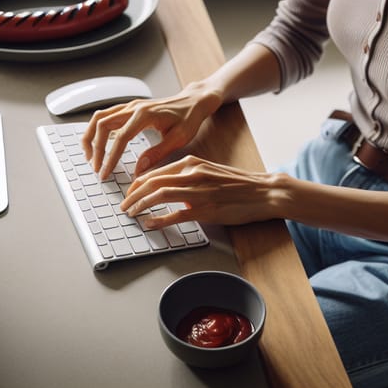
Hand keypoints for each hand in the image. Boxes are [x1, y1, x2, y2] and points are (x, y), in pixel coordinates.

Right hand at [80, 82, 221, 179]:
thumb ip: (158, 153)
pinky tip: (98, 144)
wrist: (194, 101)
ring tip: (90, 157)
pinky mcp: (130, 108)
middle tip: (96, 168)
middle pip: (102, 124)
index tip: (105, 173)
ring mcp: (130, 105)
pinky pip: (106, 116)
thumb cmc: (189, 118)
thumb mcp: (179, 138)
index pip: (120, 137)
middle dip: (95, 148)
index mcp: (146, 114)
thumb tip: (138, 170)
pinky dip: (97, 129)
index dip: (110, 157)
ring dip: (91, 136)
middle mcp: (134, 107)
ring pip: (99, 117)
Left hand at [120, 156, 281, 228]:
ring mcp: (199, 192)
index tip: (128, 193)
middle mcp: (193, 174)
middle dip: (133, 195)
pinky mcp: (207, 209)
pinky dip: (159, 220)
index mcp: (192, 163)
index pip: (155, 172)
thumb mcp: (209, 172)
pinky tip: (150, 224)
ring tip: (131, 214)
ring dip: (141, 205)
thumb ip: (188, 178)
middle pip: (152, 182)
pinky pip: (177, 215)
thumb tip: (169, 189)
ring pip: (160, 195)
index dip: (137, 184)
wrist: (263, 191)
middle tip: (123, 206)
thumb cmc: (237, 183)